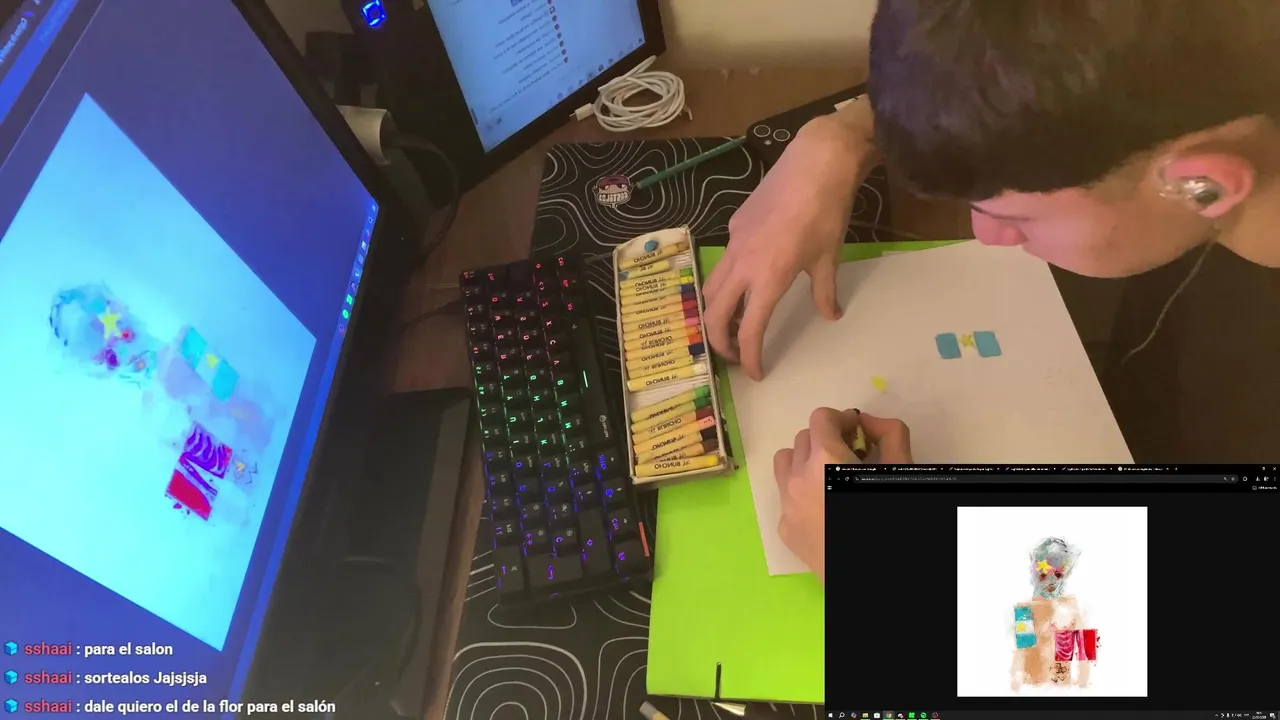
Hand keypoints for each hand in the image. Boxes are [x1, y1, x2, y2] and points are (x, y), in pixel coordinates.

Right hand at [704, 115, 874, 379]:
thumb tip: (830, 314)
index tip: (755, 372)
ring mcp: (734, 242)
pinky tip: (748, 277)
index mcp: (767, 278)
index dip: (750, 356)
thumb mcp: (829, 257)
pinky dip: (728, 279)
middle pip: (715, 313)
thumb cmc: (827, 212)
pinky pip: (724, 260)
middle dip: (719, 341)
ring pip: (712, 286)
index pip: (749, 329)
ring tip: (733, 322)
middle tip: (734, 355)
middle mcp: (742, 264)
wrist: (816, 162)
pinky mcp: (735, 225)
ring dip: (717, 311)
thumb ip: (824, 292)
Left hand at [773, 409, 913, 582]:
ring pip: (785, 464)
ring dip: (804, 462)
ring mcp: (787, 506)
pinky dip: (801, 494)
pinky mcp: (785, 530)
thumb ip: (890, 435)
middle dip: (825, 441)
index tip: (857, 434)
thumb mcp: (899, 472)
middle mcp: (798, 478)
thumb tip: (869, 421)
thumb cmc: (888, 519)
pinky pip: (786, 497)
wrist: (870, 575)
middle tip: (849, 457)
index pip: (821, 418)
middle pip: (803, 439)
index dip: (842, 420)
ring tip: (828, 477)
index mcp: (825, 460)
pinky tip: (824, 508)